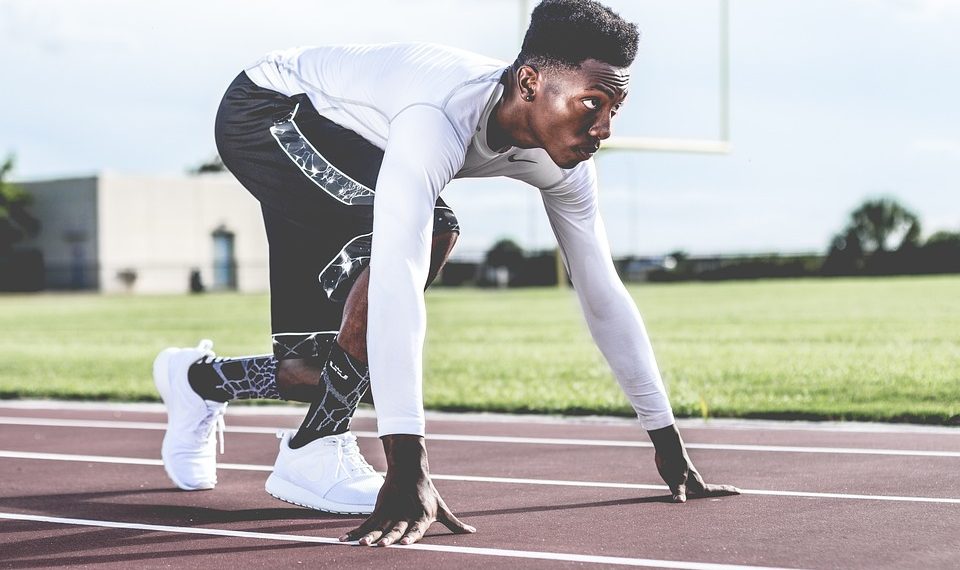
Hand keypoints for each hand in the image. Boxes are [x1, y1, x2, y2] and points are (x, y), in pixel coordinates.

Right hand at [339, 434, 475, 545]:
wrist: (409, 469)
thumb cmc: (428, 493)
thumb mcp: (442, 508)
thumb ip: (455, 524)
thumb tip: (473, 532)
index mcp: (422, 517)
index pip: (417, 528)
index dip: (411, 536)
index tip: (405, 543)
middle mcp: (405, 515)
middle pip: (396, 529)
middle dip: (388, 538)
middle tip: (381, 546)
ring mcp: (391, 512)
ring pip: (379, 527)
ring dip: (369, 536)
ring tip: (361, 544)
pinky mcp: (380, 509)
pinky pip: (367, 523)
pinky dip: (355, 532)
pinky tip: (345, 540)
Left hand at [648, 424, 739, 502]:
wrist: (667, 448)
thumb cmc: (674, 463)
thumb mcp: (676, 480)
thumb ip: (678, 491)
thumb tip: (680, 501)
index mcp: (698, 484)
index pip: (716, 490)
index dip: (727, 491)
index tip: (739, 491)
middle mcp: (695, 482)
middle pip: (711, 489)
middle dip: (722, 491)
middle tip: (735, 490)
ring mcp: (688, 479)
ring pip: (699, 489)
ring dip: (708, 492)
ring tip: (715, 496)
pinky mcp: (679, 478)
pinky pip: (688, 488)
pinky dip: (692, 492)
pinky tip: (689, 494)